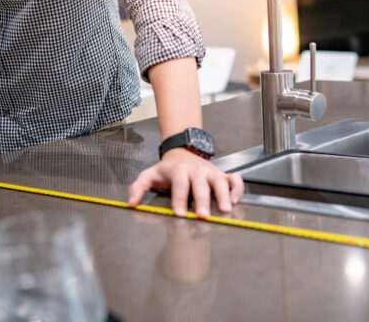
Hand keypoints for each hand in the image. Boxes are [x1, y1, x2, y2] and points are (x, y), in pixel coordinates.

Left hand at [128, 148, 244, 217]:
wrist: (182, 152)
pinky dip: (237, 189)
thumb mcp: (148, 175)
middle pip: (200, 184)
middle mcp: (196, 170)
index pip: (179, 183)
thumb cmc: (167, 169)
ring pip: (220, 181)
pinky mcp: (221, 175)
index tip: (179, 213)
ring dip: (224, 195)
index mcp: (178, 170)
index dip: (179, 198)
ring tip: (225, 210)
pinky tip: (235, 201)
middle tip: (203, 216)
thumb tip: (131, 204)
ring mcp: (210, 172)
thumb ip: (137, 189)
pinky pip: (234, 180)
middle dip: (202, 200)